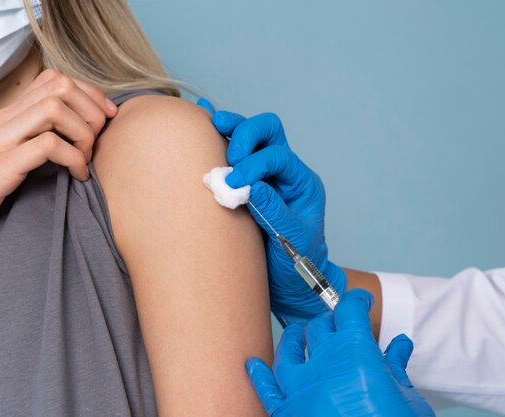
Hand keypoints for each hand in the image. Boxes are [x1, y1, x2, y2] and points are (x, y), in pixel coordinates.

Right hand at [0, 69, 117, 265]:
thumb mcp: (7, 161)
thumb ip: (34, 143)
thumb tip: (77, 139)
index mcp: (5, 117)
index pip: (54, 80)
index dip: (89, 94)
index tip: (106, 118)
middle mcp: (0, 122)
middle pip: (59, 87)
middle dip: (91, 111)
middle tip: (98, 141)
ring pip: (55, 109)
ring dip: (83, 133)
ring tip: (85, 160)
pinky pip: (48, 146)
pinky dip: (74, 159)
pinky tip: (77, 176)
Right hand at [197, 98, 345, 323]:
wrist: (290, 283)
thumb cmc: (297, 263)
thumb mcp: (292, 240)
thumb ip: (273, 212)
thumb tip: (251, 185)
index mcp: (301, 183)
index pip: (279, 157)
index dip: (255, 164)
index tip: (235, 184)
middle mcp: (284, 173)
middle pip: (269, 132)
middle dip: (247, 136)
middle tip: (230, 158)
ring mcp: (263, 175)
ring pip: (250, 136)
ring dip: (232, 129)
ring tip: (213, 125)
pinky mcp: (244, 183)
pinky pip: (232, 151)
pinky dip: (218, 133)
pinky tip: (202, 115)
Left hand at [246, 289, 434, 416]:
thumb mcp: (408, 398)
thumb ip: (397, 367)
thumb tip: (399, 346)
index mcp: (356, 352)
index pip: (349, 310)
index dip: (356, 301)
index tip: (360, 303)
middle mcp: (324, 364)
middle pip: (320, 326)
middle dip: (330, 321)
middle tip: (338, 325)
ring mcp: (301, 389)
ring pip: (288, 351)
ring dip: (293, 337)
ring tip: (298, 334)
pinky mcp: (287, 414)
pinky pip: (267, 390)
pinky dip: (259, 375)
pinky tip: (254, 364)